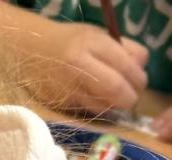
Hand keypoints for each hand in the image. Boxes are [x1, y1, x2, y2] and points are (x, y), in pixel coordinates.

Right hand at [1, 13, 147, 113]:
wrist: (30, 51)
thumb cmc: (70, 42)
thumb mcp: (98, 36)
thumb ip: (124, 49)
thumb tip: (142, 68)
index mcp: (92, 44)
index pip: (126, 66)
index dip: (138, 79)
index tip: (140, 82)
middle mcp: (79, 66)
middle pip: (117, 91)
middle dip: (130, 97)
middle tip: (131, 96)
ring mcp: (69, 88)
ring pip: (105, 106)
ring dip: (116, 106)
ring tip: (116, 99)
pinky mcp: (62, 104)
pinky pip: (90, 111)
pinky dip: (101, 109)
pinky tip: (99, 102)